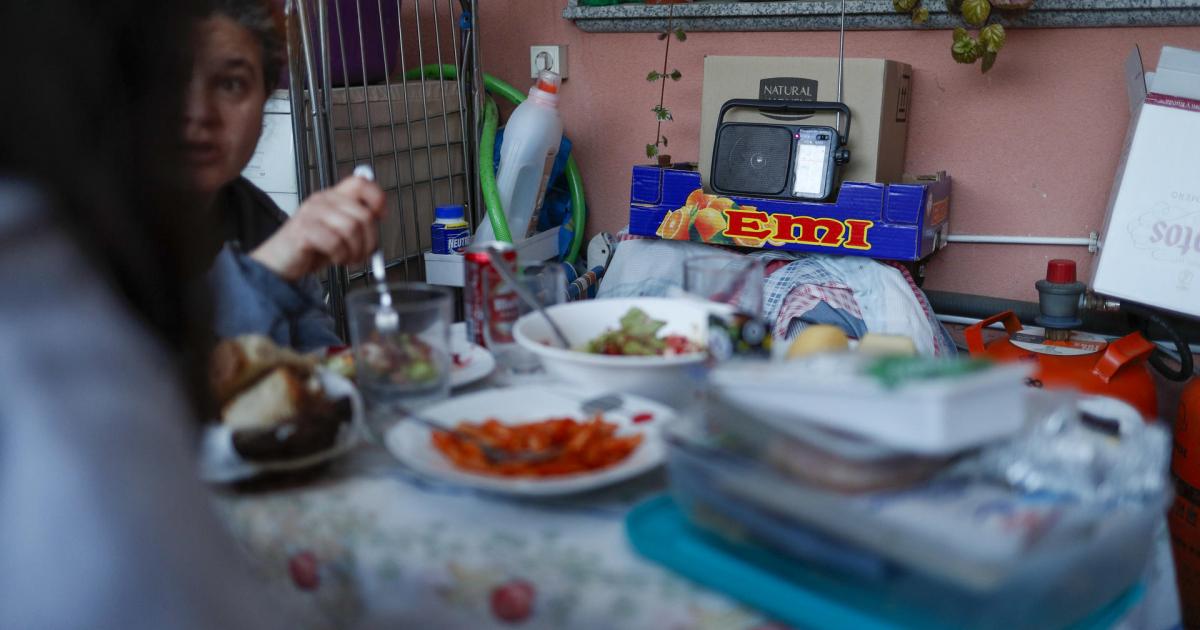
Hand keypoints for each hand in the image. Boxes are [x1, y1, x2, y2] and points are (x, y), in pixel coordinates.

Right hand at [251, 175, 384, 281]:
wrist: (279, 263)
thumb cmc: (311, 248)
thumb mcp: (339, 232)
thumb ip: (357, 224)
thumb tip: (379, 222)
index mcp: (333, 196)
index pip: (361, 183)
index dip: (377, 199)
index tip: (380, 218)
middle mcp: (322, 200)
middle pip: (364, 215)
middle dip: (370, 241)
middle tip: (361, 254)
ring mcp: (311, 213)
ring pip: (352, 229)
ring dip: (355, 251)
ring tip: (346, 258)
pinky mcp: (303, 230)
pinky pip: (335, 242)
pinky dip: (340, 256)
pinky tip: (334, 259)